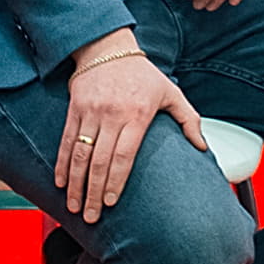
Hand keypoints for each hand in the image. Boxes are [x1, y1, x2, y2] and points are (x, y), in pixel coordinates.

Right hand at [55, 37, 206, 222]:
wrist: (108, 47)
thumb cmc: (143, 74)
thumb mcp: (171, 92)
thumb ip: (189, 120)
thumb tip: (203, 147)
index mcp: (137, 114)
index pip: (124, 156)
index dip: (115, 182)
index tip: (109, 203)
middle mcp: (112, 114)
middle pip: (99, 161)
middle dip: (93, 192)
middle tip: (91, 216)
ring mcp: (90, 112)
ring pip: (79, 154)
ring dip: (74, 184)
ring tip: (73, 206)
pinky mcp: (74, 109)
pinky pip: (66, 141)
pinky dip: (61, 164)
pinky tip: (60, 182)